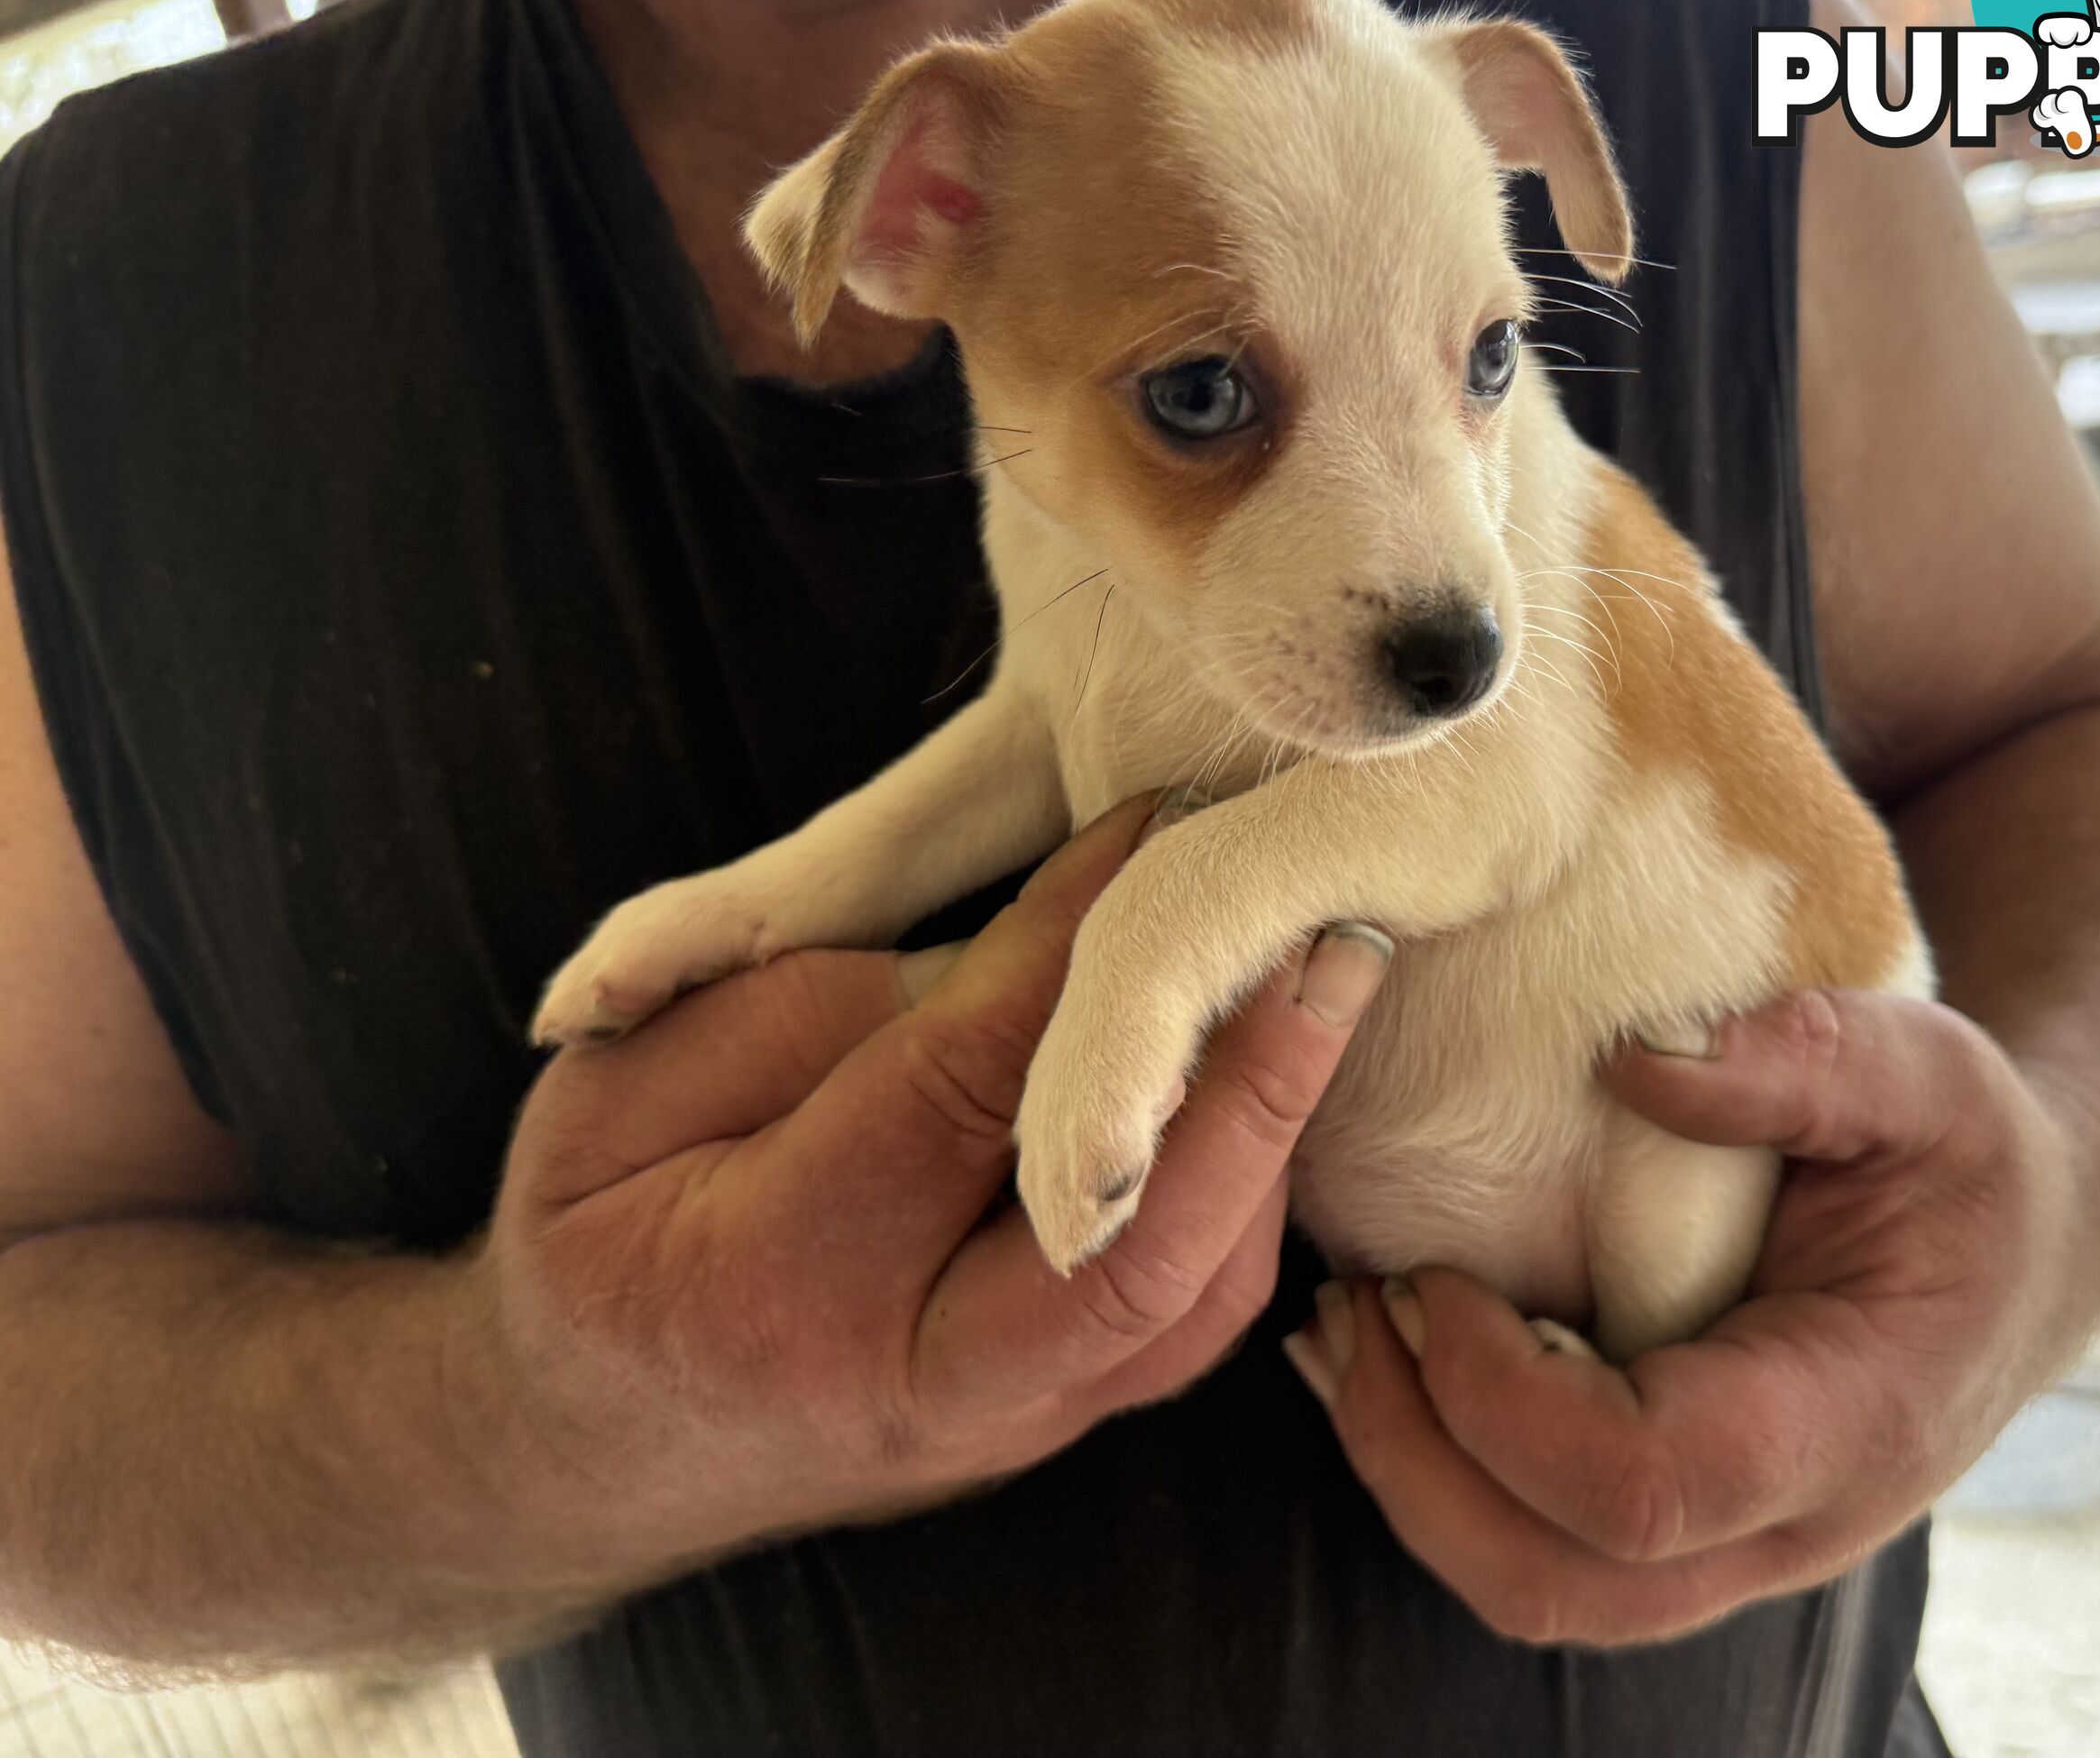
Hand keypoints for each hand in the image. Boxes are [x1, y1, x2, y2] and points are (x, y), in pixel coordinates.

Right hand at [462, 796, 1393, 1587]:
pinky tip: (1272, 1080)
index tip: (1160, 823)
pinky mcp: (1062, 1416)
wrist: (600, 1443)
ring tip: (1330, 986)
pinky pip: (1191, 1318)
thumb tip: (1010, 942)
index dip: (1073, 948)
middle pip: (1137, 1255)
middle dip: (1251, 1090)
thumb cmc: (598, 1231)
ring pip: (1195, 1303)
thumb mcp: (626, 1092)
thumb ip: (799, 1013)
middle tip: (1334, 940)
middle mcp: (919, 1383)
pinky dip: (1248, 1194)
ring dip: (1275, 1140)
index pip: (964, 1092)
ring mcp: (1007, 1424)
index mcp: (776, 1281)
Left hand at [1284, 990, 2080, 1645]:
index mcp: (1850, 1423)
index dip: (1504, 1398)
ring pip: (1533, 1589)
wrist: (2018, 1251)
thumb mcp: (1928, 1072)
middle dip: (1416, 1458)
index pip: (1643, 1485)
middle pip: (1557, 1580)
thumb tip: (1635, 1059)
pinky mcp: (1677, 1528)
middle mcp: (1787, 1525)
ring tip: (1338, 1333)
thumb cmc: (1968, 1162)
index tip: (1430, 1277)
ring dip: (1408, 1475)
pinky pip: (1537, 1549)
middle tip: (1345, 1311)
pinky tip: (1387, 1359)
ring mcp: (1728, 1546)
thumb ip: (1804, 1058)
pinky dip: (1439, 1473)